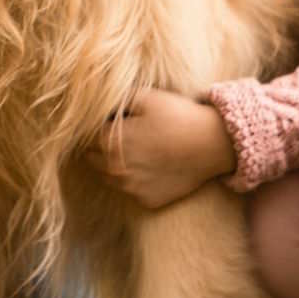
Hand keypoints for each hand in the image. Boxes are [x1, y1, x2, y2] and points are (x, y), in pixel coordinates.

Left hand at [88, 89, 236, 208]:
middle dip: (101, 147)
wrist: (212, 144)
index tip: (112, 121)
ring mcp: (131, 189)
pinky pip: (133, 190)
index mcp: (109, 143)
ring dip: (116, 165)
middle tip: (125, 135)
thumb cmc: (177, 116)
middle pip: (93, 159)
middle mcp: (114, 170)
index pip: (87, 136)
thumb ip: (115, 102)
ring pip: (110, 177)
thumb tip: (98, 105)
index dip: (98, 126)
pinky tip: (152, 166)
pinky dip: (137, 180)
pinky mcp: (148, 201)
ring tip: (139, 150)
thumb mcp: (145, 96)